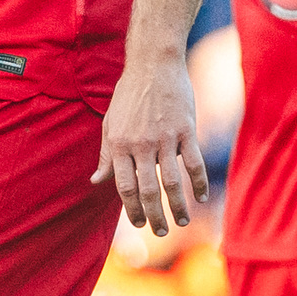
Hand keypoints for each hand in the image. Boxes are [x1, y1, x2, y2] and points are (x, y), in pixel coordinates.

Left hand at [92, 52, 204, 235]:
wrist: (154, 64)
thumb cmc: (129, 95)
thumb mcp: (110, 123)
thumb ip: (106, 155)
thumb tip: (96, 181)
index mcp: (119, 144)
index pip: (124, 186)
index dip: (131, 209)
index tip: (139, 223)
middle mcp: (141, 144)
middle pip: (147, 190)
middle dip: (154, 216)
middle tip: (161, 232)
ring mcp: (165, 138)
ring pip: (172, 182)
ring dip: (177, 206)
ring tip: (182, 222)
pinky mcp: (186, 130)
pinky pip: (194, 162)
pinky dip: (198, 182)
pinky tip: (200, 197)